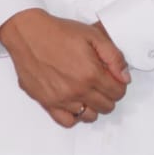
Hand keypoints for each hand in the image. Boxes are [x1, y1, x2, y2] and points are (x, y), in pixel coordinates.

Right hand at [0, 8, 130, 127]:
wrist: (28, 33)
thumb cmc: (57, 33)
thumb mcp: (93, 36)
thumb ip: (114, 57)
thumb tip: (125, 76)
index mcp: (91, 73)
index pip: (118, 92)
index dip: (119, 85)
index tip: (114, 79)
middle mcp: (77, 90)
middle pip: (106, 106)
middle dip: (109, 95)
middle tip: (102, 83)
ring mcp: (62, 99)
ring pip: (89, 116)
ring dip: (93, 106)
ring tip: (88, 92)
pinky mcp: (47, 102)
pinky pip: (67, 121)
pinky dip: (75, 116)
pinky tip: (74, 103)